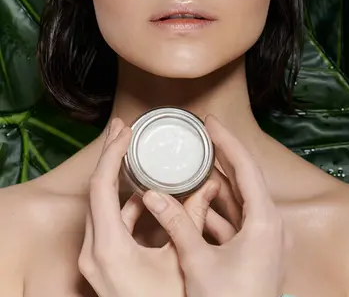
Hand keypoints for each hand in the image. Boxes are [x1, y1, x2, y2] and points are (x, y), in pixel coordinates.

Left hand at [78, 117, 220, 296]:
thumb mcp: (180, 261)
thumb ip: (193, 220)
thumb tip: (210, 186)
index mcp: (109, 247)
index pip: (101, 186)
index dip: (112, 153)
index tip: (125, 130)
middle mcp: (93, 251)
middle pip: (96, 191)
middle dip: (111, 157)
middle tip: (124, 128)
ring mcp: (94, 259)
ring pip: (100, 206)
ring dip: (117, 180)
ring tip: (132, 154)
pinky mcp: (101, 264)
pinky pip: (108, 224)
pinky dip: (124, 205)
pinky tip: (142, 194)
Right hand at [142, 114, 288, 296]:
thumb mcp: (198, 263)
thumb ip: (176, 225)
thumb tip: (151, 195)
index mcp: (264, 221)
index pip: (246, 167)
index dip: (227, 141)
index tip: (210, 123)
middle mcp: (272, 225)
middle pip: (247, 178)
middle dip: (224, 156)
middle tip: (203, 134)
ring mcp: (268, 238)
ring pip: (243, 199)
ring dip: (221, 182)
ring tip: (198, 162)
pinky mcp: (260, 251)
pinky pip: (241, 219)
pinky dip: (221, 208)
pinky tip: (200, 201)